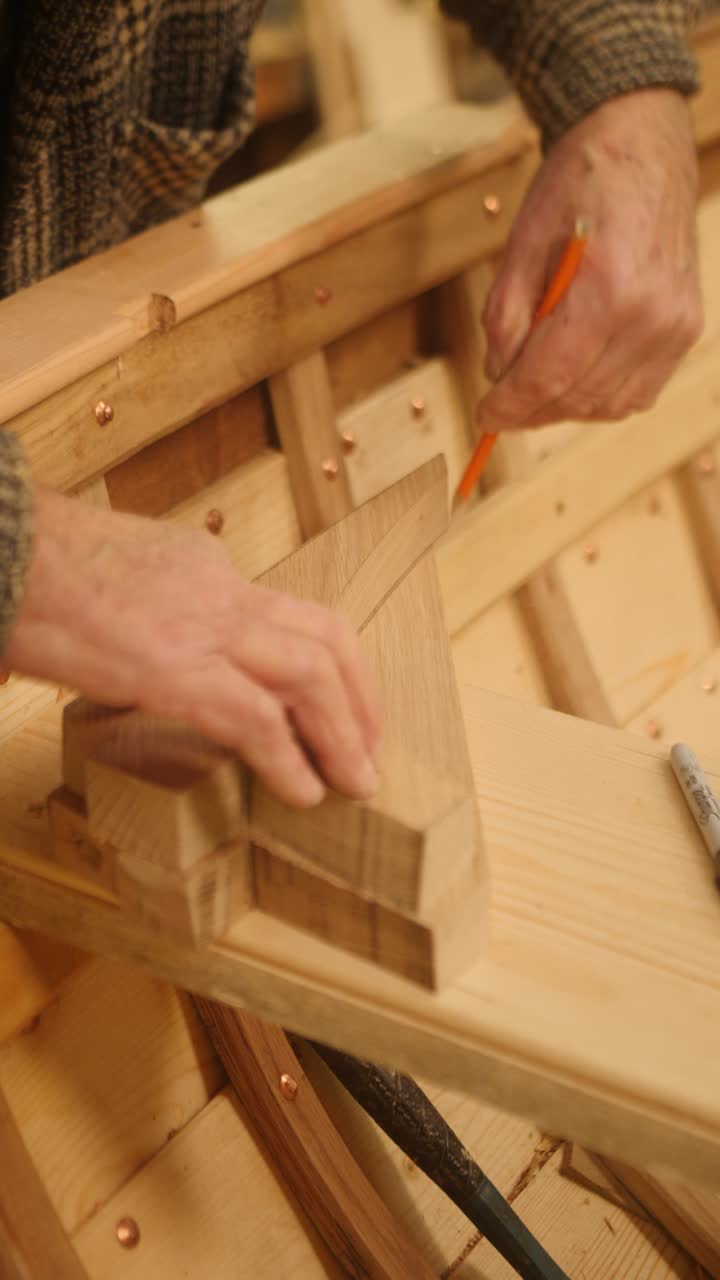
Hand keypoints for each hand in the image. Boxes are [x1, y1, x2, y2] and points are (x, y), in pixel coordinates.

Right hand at [5, 490, 381, 807]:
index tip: (336, 703)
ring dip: (343, 732)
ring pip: (310, 674)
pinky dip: (289, 759)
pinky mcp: (170, 666)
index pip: (286, 614)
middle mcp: (218, 586)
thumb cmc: (34, 567)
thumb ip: (161, 608)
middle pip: (324, 637)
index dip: (326, 665)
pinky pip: (255, 718)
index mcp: (204, 564)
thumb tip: (163, 651)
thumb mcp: (120, 575)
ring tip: (355, 779)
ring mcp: (199, 624)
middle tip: (368, 749)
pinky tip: (303, 791)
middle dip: (359, 698)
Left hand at [477, 89, 702, 429]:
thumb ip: (506, 316)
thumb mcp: (522, 243)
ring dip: (565, 407)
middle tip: (503, 405)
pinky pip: (638, 392)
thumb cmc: (580, 185)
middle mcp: (651, 315)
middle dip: (532, 410)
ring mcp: (676, 326)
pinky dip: (601, 396)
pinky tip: (577, 374)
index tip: (485, 416)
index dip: (511, 406)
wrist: (643, 147)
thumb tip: (499, 375)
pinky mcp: (687, 330)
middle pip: (578, 397)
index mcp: (608, 287)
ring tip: (536, 387)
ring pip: (609, 405)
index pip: (550, 376)